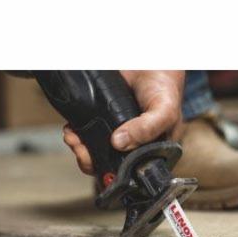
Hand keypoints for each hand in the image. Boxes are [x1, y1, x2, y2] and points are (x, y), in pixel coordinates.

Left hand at [63, 70, 185, 174]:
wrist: (153, 62)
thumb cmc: (165, 90)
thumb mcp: (165, 111)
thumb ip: (147, 128)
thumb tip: (118, 143)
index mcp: (150, 153)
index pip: (129, 174)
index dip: (110, 174)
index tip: (95, 162)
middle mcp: (132, 147)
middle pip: (107, 165)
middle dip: (88, 160)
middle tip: (80, 147)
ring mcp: (116, 134)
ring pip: (94, 151)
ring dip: (79, 147)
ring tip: (73, 136)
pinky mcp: (103, 120)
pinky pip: (87, 134)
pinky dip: (76, 133)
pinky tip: (72, 128)